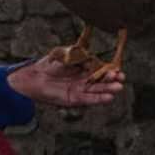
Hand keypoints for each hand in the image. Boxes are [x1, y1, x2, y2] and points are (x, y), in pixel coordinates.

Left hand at [6, 50, 125, 106]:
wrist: (33, 76)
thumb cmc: (49, 63)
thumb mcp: (66, 55)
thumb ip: (79, 56)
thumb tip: (92, 56)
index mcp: (83, 69)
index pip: (100, 70)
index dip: (109, 70)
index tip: (118, 69)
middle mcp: (83, 81)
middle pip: (101, 81)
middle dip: (111, 80)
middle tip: (121, 78)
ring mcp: (79, 90)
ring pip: (96, 91)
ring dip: (108, 90)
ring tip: (118, 87)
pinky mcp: (73, 99)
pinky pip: (88, 99)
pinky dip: (98, 99)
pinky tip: (109, 97)